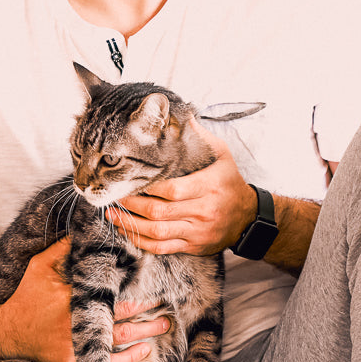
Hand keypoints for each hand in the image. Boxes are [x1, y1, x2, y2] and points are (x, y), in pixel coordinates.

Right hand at [0, 240, 169, 361]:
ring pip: (119, 338)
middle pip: (121, 314)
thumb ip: (61, 250)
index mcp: (72, 297)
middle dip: (146, 306)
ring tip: (165, 324)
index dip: (133, 283)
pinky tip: (145, 349)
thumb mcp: (38, 267)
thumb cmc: (24, 298)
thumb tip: (81, 229)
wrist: (5, 335)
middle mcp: (76, 321)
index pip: (110, 289)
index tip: (151, 275)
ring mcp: (75, 345)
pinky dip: (129, 357)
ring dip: (145, 331)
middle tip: (166, 299)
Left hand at [109, 120, 255, 255]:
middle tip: (114, 195)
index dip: (148, 187)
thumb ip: (198, 136)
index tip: (131, 180)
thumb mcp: (221, 154)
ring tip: (111, 214)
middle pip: (160, 211)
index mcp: (209, 186)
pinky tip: (126, 231)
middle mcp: (203, 210)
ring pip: (158, 232)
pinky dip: (141, 242)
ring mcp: (197, 231)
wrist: (248, 217)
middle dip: (132, 204)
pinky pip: (163, 248)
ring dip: (131, 224)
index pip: (173, 190)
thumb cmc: (229, 181)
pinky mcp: (193, 245)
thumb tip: (179, 113)